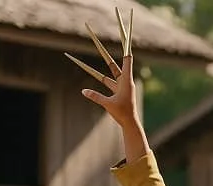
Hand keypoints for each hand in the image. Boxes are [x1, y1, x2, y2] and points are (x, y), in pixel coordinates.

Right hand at [65, 9, 138, 127]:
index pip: (127, 59)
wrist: (129, 123)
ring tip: (95, 42)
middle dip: (109, 48)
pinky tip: (86, 65)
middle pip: (114, 60)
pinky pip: (104, 79)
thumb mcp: (108, 104)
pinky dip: (97, 74)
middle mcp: (123, 79)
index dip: (127, 47)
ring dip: (102, 57)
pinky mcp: (116, 90)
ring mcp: (119, 84)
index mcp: (126, 80)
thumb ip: (96, 96)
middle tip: (108, 40)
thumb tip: (83, 91)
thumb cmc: (122, 113)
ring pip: (109, 68)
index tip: (127, 35)